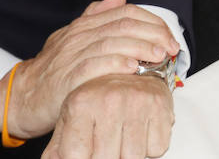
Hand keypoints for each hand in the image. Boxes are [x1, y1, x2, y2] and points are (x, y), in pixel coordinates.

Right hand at [0, 0, 179, 138]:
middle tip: (171, 48)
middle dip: (153, 34)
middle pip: (123, 25)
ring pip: (111, 43)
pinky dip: (115, 65)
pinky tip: (132, 69)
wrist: (20, 96)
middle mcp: (78, 36)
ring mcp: (70, 56)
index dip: (152, 22)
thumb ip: (95, 17)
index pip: (125, 13)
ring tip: (158, 56)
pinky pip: (92, 67)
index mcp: (84, 25)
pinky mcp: (65, 80)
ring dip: (139, 48)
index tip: (170, 37)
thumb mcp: (72, 38)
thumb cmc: (52, 70)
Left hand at [43, 73, 173, 158]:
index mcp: (80, 103)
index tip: (85, 152)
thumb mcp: (72, 118)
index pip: (75, 155)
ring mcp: (136, 102)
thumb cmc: (101, 98)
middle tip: (106, 145)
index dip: (81, 158)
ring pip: (132, 157)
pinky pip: (156, 149)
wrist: (134, 67)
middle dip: (105, 157)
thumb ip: (58, 146)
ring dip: (128, 153)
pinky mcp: (160, 106)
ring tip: (123, 136)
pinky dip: (150, 146)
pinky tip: (141, 130)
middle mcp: (108, 100)